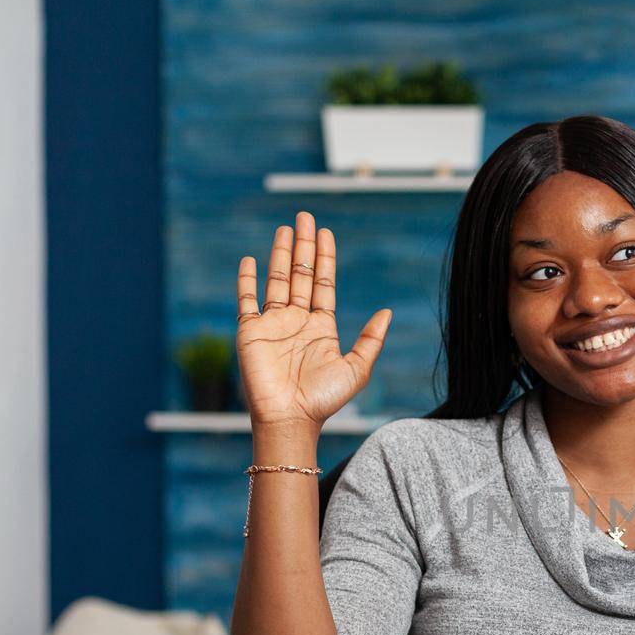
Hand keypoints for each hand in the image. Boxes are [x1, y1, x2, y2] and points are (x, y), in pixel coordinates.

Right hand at [236, 211, 391, 431]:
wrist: (290, 418)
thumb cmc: (324, 399)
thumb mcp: (357, 368)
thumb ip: (371, 339)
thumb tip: (387, 311)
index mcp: (321, 326)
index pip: (324, 283)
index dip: (325, 258)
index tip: (325, 232)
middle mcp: (297, 321)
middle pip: (301, 274)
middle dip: (303, 246)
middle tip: (304, 216)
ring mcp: (273, 324)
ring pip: (277, 280)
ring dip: (281, 254)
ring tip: (285, 229)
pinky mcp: (250, 331)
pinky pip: (247, 299)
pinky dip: (247, 279)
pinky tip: (251, 259)